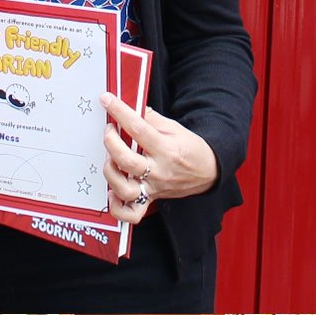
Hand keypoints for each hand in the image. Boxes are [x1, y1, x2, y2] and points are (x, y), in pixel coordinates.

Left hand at [102, 93, 216, 220]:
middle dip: (111, 142)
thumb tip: (131, 107)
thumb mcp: (174, 128)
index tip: (108, 101)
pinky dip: (117, 207)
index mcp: (166, 149)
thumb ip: (151, 119)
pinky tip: (111, 192)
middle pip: (127, 161)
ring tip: (109, 159)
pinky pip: (131, 213)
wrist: (208, 171)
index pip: (138, 129)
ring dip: (111, 173)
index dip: (120, 112)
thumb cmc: (190, 148)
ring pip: (125, 190)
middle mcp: (159, 171)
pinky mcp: (150, 200)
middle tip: (109, 130)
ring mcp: (153, 188)